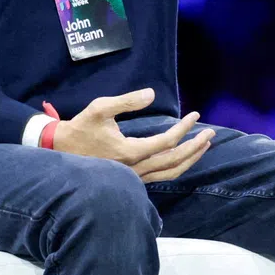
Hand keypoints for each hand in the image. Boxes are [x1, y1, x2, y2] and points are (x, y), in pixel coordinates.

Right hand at [52, 88, 214, 182]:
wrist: (63, 151)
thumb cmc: (81, 128)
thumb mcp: (100, 108)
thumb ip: (127, 101)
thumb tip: (151, 94)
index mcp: (131, 151)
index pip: (167, 141)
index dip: (183, 128)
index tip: (194, 115)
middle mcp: (137, 168)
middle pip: (176, 160)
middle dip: (196, 146)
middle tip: (210, 133)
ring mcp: (136, 177)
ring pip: (172, 172)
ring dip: (191, 159)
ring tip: (204, 146)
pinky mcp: (134, 180)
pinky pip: (163, 176)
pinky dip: (178, 167)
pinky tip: (184, 158)